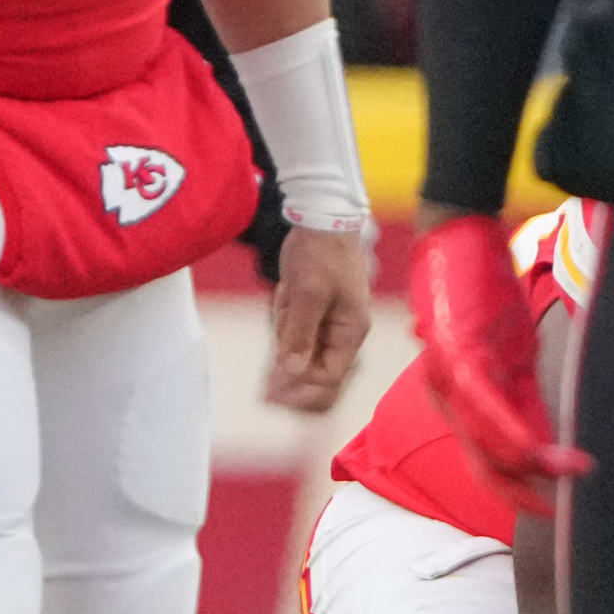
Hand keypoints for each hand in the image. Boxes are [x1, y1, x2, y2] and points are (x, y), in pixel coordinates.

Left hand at [265, 222, 373, 411]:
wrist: (321, 220)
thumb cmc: (322, 254)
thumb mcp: (309, 293)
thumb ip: (301, 333)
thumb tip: (292, 372)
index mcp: (350, 332)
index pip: (329, 377)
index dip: (303, 389)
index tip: (272, 394)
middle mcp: (340, 334)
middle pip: (318, 375)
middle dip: (292, 380)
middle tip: (263, 391)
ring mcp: (325, 325)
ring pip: (300, 356)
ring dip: (283, 342)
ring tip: (283, 309)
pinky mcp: (309, 314)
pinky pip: (293, 335)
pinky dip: (282, 326)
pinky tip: (283, 299)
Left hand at [406, 213, 586, 512]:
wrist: (455, 235)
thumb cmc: (481, 291)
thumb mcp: (509, 350)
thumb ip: (521, 395)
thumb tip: (545, 437)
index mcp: (465, 398)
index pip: (489, 456)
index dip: (519, 487)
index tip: (555, 503)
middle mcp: (450, 395)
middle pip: (482, 461)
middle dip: (520, 491)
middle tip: (556, 509)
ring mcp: (450, 375)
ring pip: (485, 438)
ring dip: (528, 464)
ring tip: (569, 476)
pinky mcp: (456, 351)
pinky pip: (484, 404)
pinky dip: (511, 430)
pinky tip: (536, 448)